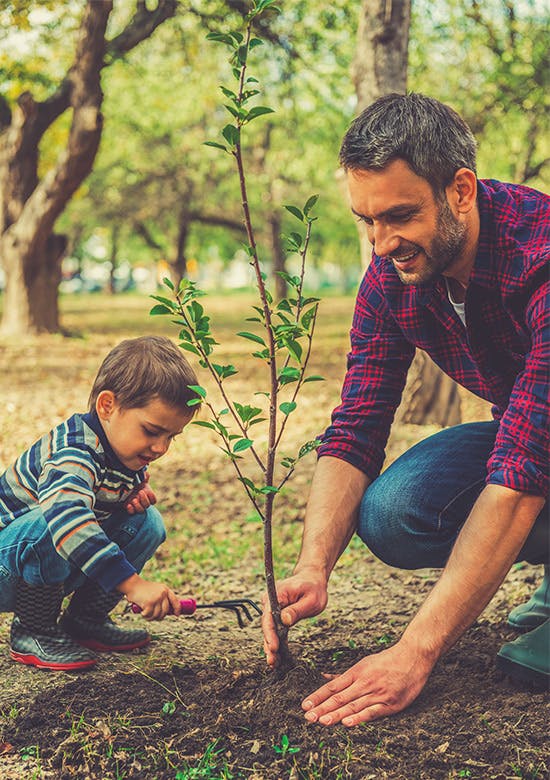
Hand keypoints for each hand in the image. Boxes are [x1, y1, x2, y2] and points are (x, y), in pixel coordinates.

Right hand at [118, 575, 180, 619]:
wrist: (132, 585)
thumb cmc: (143, 589)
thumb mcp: (155, 590)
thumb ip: (161, 597)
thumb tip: (166, 611)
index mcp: (165, 589)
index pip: (175, 600)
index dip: (177, 609)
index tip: (177, 614)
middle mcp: (162, 593)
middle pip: (165, 611)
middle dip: (159, 617)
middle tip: (152, 617)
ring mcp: (156, 598)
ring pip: (157, 615)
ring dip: (151, 617)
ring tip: (145, 614)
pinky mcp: (149, 603)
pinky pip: (149, 615)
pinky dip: (145, 616)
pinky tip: (142, 612)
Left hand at [125, 474, 156, 513]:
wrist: (123, 486)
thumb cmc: (134, 482)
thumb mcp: (139, 478)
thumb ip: (144, 476)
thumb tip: (146, 474)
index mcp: (147, 495)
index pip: (153, 500)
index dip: (152, 497)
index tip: (148, 491)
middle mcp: (142, 502)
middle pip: (147, 505)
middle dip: (144, 499)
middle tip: (140, 492)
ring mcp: (136, 506)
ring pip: (141, 510)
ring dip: (138, 506)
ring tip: (134, 500)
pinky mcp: (129, 508)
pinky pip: (132, 512)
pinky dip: (131, 509)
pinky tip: (128, 505)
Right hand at [262, 567, 327, 666]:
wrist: (312, 579)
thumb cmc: (313, 587)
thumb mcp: (311, 599)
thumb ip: (297, 610)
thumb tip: (284, 620)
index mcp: (277, 594)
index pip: (269, 616)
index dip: (270, 633)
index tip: (273, 647)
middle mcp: (270, 601)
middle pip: (266, 625)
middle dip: (269, 644)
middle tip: (272, 661)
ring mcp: (272, 608)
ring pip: (268, 629)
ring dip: (270, 646)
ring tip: (273, 663)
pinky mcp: (276, 615)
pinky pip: (274, 629)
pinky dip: (275, 642)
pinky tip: (276, 656)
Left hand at [301, 639, 434, 725]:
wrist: (413, 657)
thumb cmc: (387, 661)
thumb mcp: (364, 664)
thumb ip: (344, 675)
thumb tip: (325, 677)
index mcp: (356, 672)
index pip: (332, 687)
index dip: (318, 696)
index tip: (305, 705)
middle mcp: (364, 683)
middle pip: (339, 697)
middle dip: (322, 708)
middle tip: (308, 717)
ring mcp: (377, 694)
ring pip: (353, 706)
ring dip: (336, 715)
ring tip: (322, 722)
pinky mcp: (390, 704)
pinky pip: (372, 712)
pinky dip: (359, 718)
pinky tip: (347, 723)